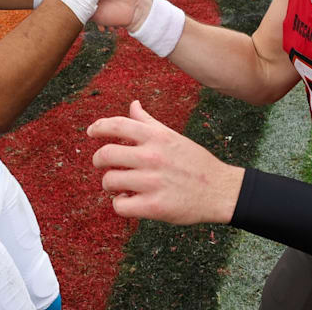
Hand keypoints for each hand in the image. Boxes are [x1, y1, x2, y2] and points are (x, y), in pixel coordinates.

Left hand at [88, 100, 244, 224]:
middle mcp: (152, 157)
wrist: (220, 191)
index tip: (91, 132)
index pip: (117, 124)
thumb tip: (133, 104)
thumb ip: (149, 122)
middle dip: (99, 160)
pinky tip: (129, 201)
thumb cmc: (195, 162)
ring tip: (120, 186)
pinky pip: (120, 206)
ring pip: (109, 181)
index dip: (99, 127)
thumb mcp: (173, 137)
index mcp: (156, 137)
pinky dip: (120, 204)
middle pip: (106, 154)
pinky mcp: (154, 206)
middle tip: (104, 166)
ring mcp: (152, 182)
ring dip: (109, 184)